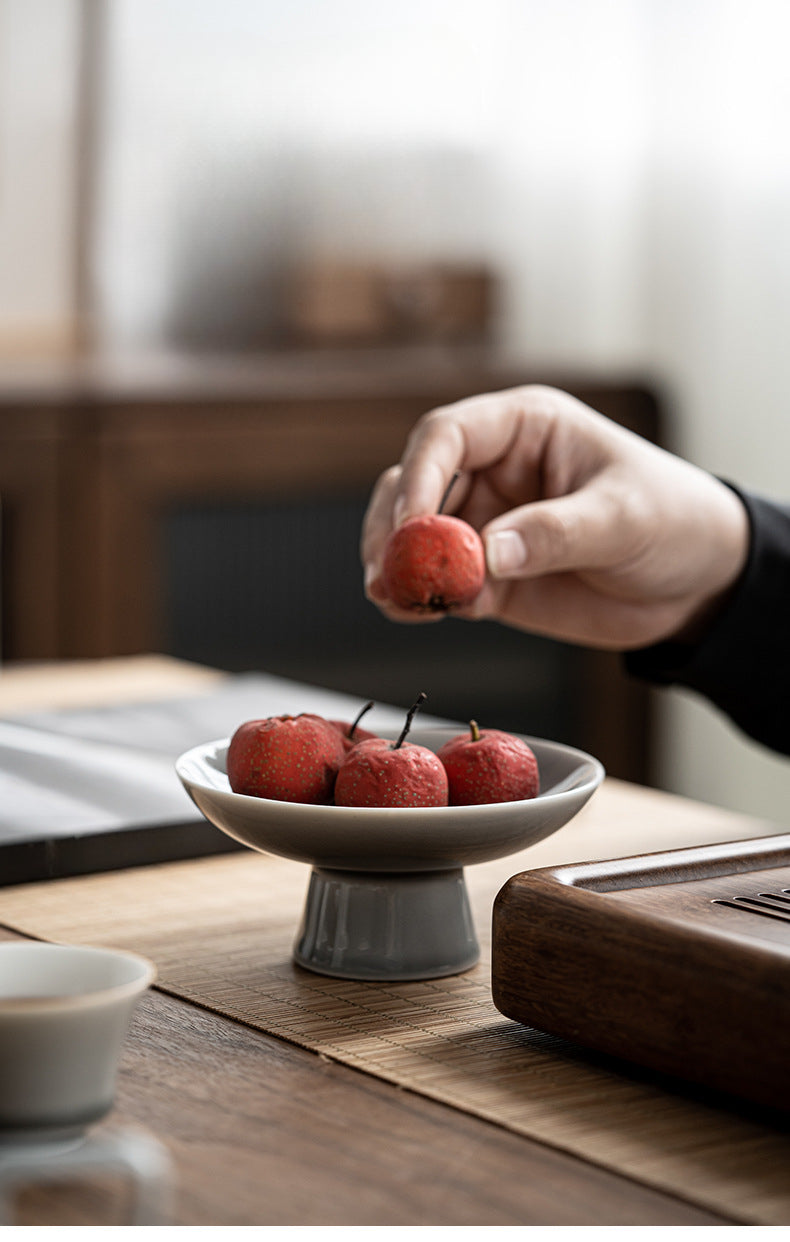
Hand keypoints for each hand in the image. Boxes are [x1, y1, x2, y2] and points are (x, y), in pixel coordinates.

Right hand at [362, 385, 749, 649]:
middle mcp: (493, 471)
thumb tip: (489, 553)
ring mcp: (485, 525)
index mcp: (524, 429)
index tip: (413, 526)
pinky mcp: (488, 576)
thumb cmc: (674, 520)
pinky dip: (417, 600)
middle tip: (389, 572)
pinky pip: (436, 584)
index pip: (448, 435)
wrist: (696, 583)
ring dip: (396, 567)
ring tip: (399, 600)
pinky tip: (417, 614)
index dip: (420, 476)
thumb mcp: (624, 518)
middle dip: (394, 530)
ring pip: (412, 538)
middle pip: (413, 486)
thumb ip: (555, 533)